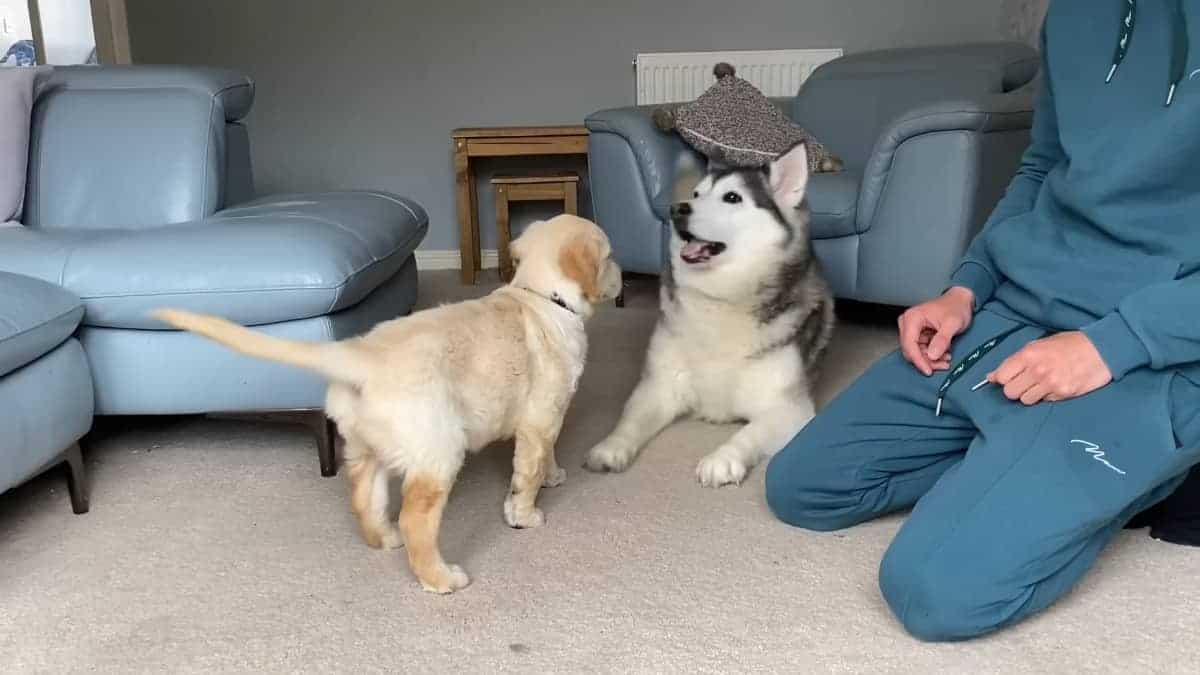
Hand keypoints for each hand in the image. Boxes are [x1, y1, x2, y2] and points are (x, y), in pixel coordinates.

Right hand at [898, 287, 974, 375]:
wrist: (961, 301)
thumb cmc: (956, 307)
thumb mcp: (952, 323)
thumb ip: (942, 339)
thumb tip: (932, 355)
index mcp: (912, 318)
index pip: (909, 344)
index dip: (918, 360)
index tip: (928, 370)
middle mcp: (908, 324)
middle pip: (911, 350)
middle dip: (926, 361)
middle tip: (943, 364)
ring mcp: (912, 330)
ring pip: (916, 353)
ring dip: (931, 360)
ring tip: (947, 359)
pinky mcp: (918, 335)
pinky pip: (921, 351)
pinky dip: (932, 356)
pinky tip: (944, 355)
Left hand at [988, 331, 1111, 404]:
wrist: (1102, 349)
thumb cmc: (1069, 344)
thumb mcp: (1039, 344)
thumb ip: (1016, 360)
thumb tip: (992, 376)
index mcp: (1029, 355)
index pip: (1001, 377)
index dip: (1003, 378)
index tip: (1009, 377)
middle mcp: (1037, 370)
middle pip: (1010, 392)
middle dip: (1015, 388)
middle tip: (1026, 382)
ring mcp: (1051, 384)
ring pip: (1026, 400)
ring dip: (1030, 394)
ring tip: (1042, 384)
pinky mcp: (1063, 394)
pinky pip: (1045, 401)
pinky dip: (1047, 396)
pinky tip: (1056, 385)